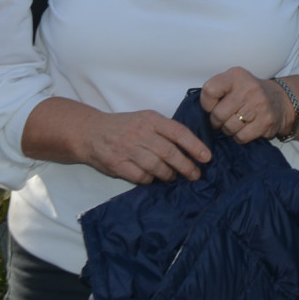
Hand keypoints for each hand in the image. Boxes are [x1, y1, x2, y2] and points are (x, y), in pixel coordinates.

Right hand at [74, 108, 210, 182]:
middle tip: (195, 174)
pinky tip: (153, 178)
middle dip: (186, 166)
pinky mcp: (117, 163)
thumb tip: (191, 148)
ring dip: (169, 175)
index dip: (195, 146)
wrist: (91, 132)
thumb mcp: (146, 119)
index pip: (178, 132)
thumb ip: (165, 130)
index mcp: (151, 119)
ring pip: (156, 167)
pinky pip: (140, 176)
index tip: (206, 157)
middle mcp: (141, 133)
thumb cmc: (125, 126)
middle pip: (169, 153)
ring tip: (174, 177)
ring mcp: (128, 148)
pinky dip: (150, 179)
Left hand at [201, 67, 286, 143]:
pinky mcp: (266, 121)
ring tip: (235, 123)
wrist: (280, 100)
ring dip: (228, 130)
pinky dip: (239, 137)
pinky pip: (241, 137)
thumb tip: (200, 112)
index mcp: (236, 76)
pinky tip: (244, 129)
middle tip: (222, 120)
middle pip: (218, 114)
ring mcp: (258, 105)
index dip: (206, 104)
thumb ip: (217, 91)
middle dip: (217, 121)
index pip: (209, 91)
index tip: (213, 106)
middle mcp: (248, 88)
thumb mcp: (234, 82)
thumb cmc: (249, 93)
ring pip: (229, 128)